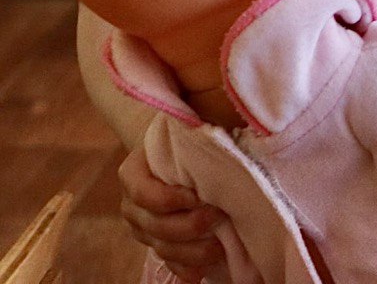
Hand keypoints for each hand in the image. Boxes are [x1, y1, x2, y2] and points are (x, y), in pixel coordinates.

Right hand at [119, 146, 226, 283]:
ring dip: (192, 252)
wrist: (170, 151)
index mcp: (132, 173)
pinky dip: (185, 269)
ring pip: (162, 248)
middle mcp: (131, 205)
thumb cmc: (180, 138)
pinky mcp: (154, 244)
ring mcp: (141, 228)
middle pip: (155, 225)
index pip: (144, 193)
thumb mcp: (180, 132)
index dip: (171, 199)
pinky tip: (201, 273)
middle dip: (189, 226)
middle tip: (219, 216)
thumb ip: (191, 141)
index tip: (199, 196)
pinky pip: (167, 263)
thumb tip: (219, 151)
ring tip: (219, 246)